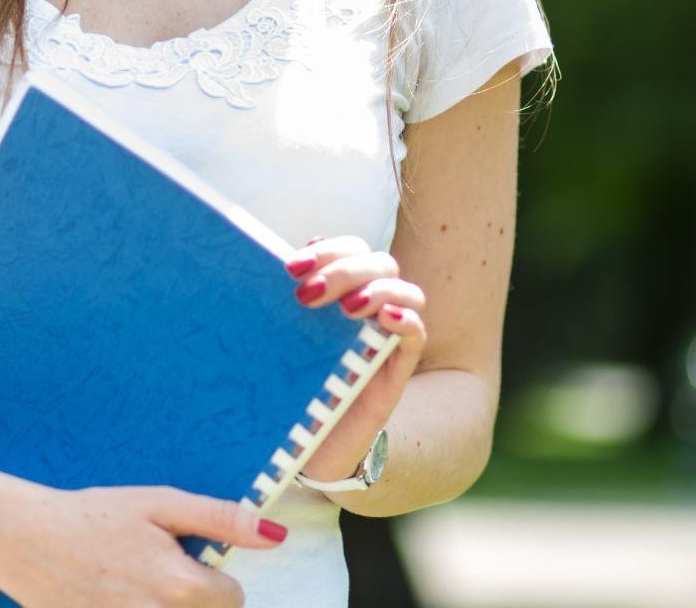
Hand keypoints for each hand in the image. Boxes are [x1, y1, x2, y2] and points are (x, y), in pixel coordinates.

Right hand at [0, 484, 286, 606]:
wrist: (26, 540)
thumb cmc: (93, 515)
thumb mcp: (160, 503)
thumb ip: (222, 520)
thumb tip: (275, 536)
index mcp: (181, 585)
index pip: (233, 599)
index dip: (216, 577)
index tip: (187, 560)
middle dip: (194, 599)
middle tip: (157, 573)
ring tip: (136, 585)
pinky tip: (116, 596)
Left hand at [284, 234, 426, 485]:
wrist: (306, 446)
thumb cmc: (292, 385)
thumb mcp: (283, 340)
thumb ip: (286, 303)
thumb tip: (278, 261)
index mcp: (342, 292)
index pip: (351, 249)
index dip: (328, 250)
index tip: (291, 269)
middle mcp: (369, 307)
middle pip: (379, 263)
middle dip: (344, 270)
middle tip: (307, 296)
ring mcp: (387, 336)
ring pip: (407, 292)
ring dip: (377, 290)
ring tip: (348, 309)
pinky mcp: (397, 369)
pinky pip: (417, 333)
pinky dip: (406, 319)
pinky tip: (384, 320)